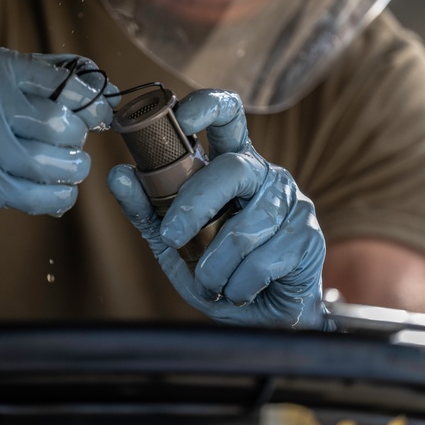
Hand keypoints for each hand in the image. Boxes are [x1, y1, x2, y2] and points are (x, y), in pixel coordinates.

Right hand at [0, 48, 117, 227]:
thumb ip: (45, 75)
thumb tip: (105, 88)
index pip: (61, 82)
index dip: (91, 101)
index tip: (102, 112)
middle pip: (59, 123)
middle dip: (77, 137)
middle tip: (75, 141)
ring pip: (51, 162)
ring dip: (72, 169)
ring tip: (71, 166)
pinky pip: (37, 195)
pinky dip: (59, 196)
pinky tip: (63, 190)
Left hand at [107, 89, 326, 328]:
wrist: (262, 317)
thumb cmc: (219, 269)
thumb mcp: (172, 240)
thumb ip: (146, 208)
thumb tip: (117, 174)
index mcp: (231, 164)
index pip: (228, 114)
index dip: (206, 107)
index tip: (178, 121)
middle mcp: (264, 175)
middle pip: (234, 168)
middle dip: (196, 204)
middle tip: (172, 237)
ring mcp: (291, 202)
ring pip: (246, 225)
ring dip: (216, 263)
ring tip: (209, 282)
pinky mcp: (307, 237)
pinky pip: (264, 259)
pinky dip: (239, 284)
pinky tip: (238, 291)